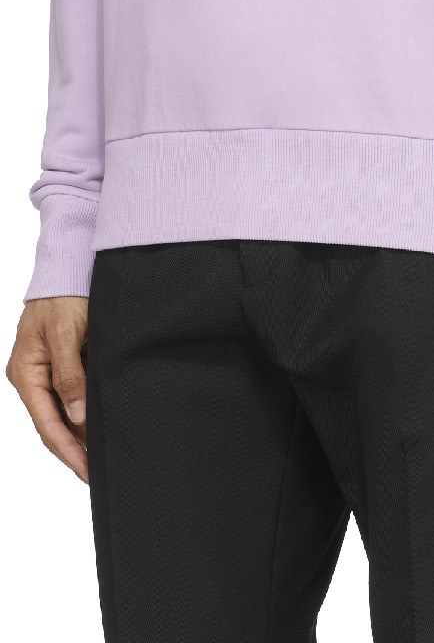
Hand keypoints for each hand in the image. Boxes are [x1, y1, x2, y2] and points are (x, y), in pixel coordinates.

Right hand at [6, 296, 89, 483]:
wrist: (69, 266)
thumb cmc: (63, 295)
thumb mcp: (64, 333)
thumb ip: (70, 374)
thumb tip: (77, 416)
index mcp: (25, 372)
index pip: (46, 423)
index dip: (67, 450)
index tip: (86, 470)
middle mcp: (32, 377)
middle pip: (52, 424)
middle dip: (73, 450)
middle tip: (97, 474)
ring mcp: (46, 372)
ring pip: (63, 413)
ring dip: (80, 435)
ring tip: (101, 457)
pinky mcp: (63, 364)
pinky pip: (72, 397)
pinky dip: (85, 414)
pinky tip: (100, 427)